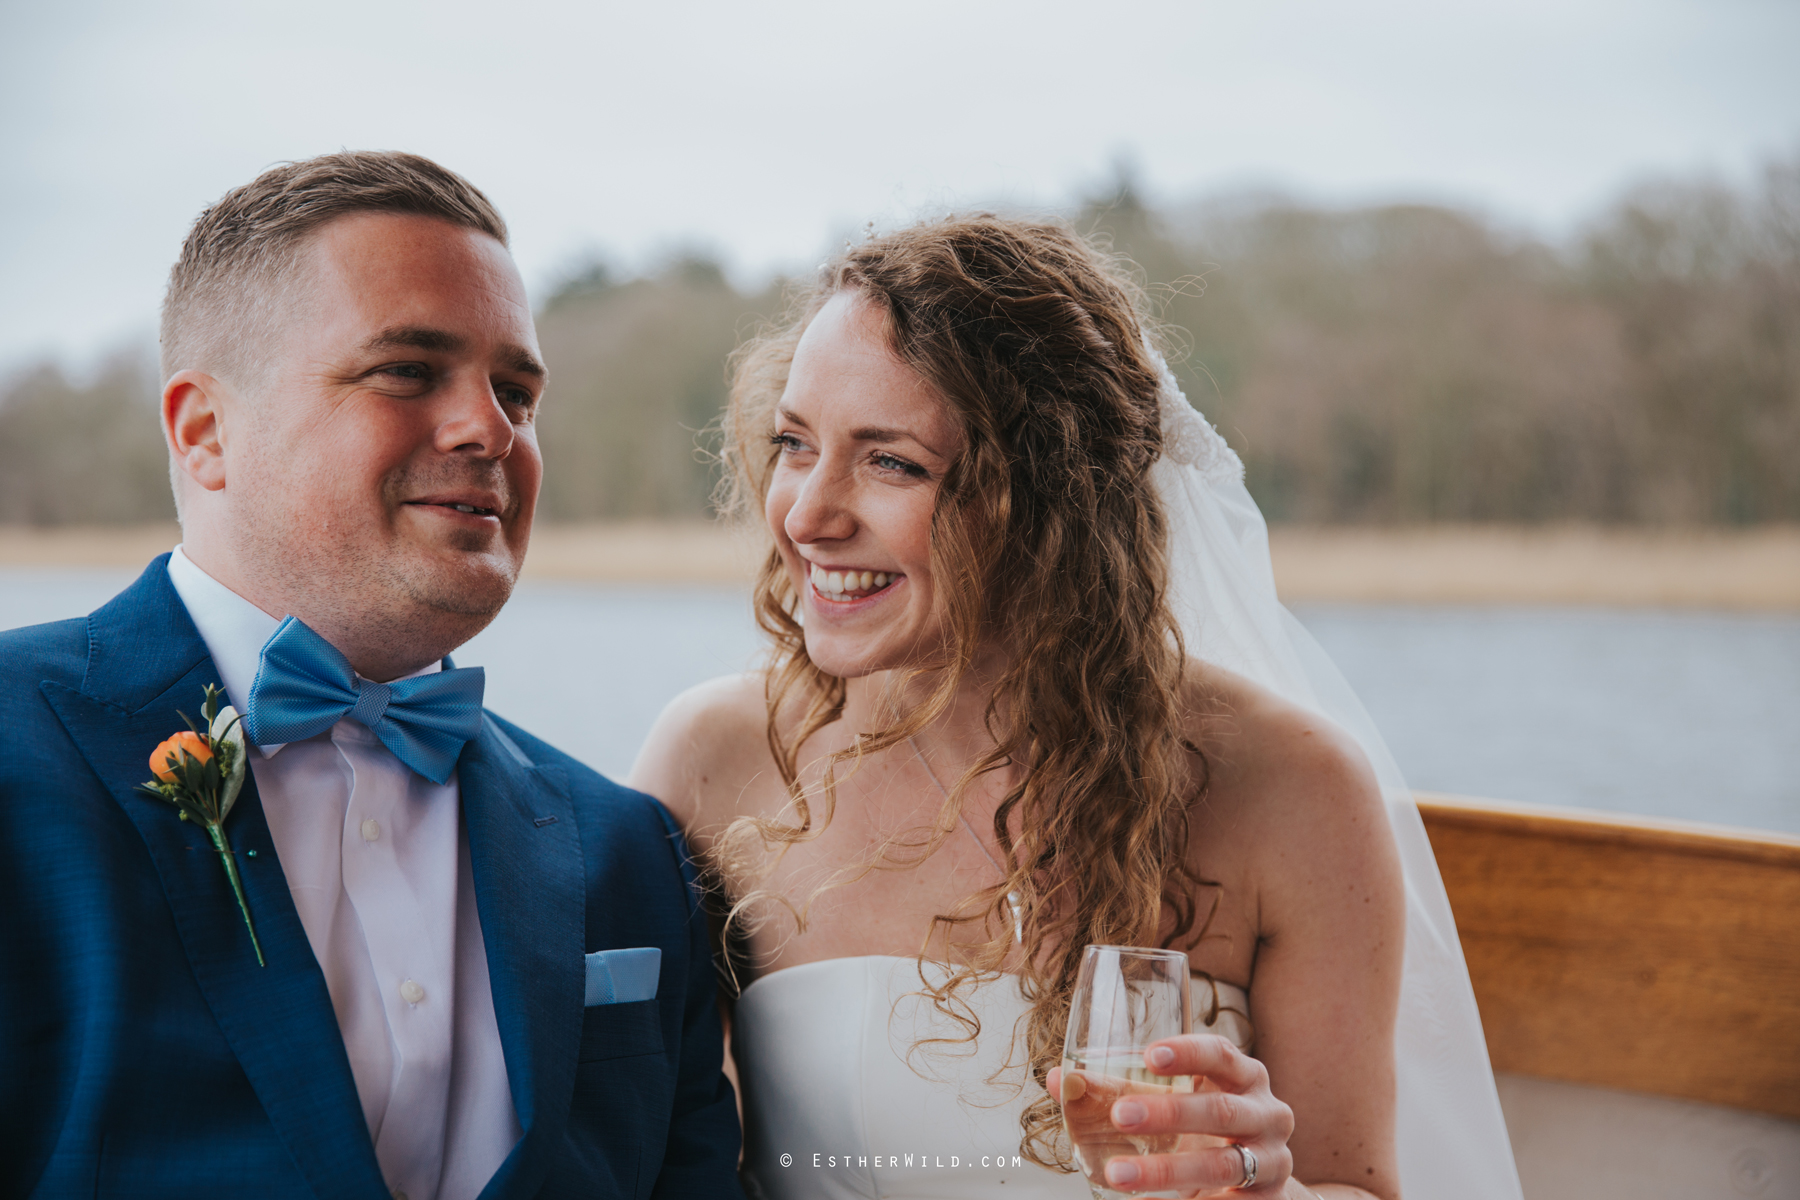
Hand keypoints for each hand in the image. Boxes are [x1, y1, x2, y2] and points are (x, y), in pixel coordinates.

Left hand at [1049, 1034, 1294, 1195]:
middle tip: (1119, 1115)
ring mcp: (1273, 1160)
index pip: (1222, 1054)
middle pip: (1222, 1110)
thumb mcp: (1176, 1102)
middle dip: (1170, 1113)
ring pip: (1223, 1165)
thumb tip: (1058, 1082)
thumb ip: (1120, 1090)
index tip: (1149, 1055)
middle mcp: (1267, 1113)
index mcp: (1245, 1076)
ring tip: (1118, 1174)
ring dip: (1168, 1171)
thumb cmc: (1207, 1127)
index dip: (1188, 1052)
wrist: (1263, 1179)